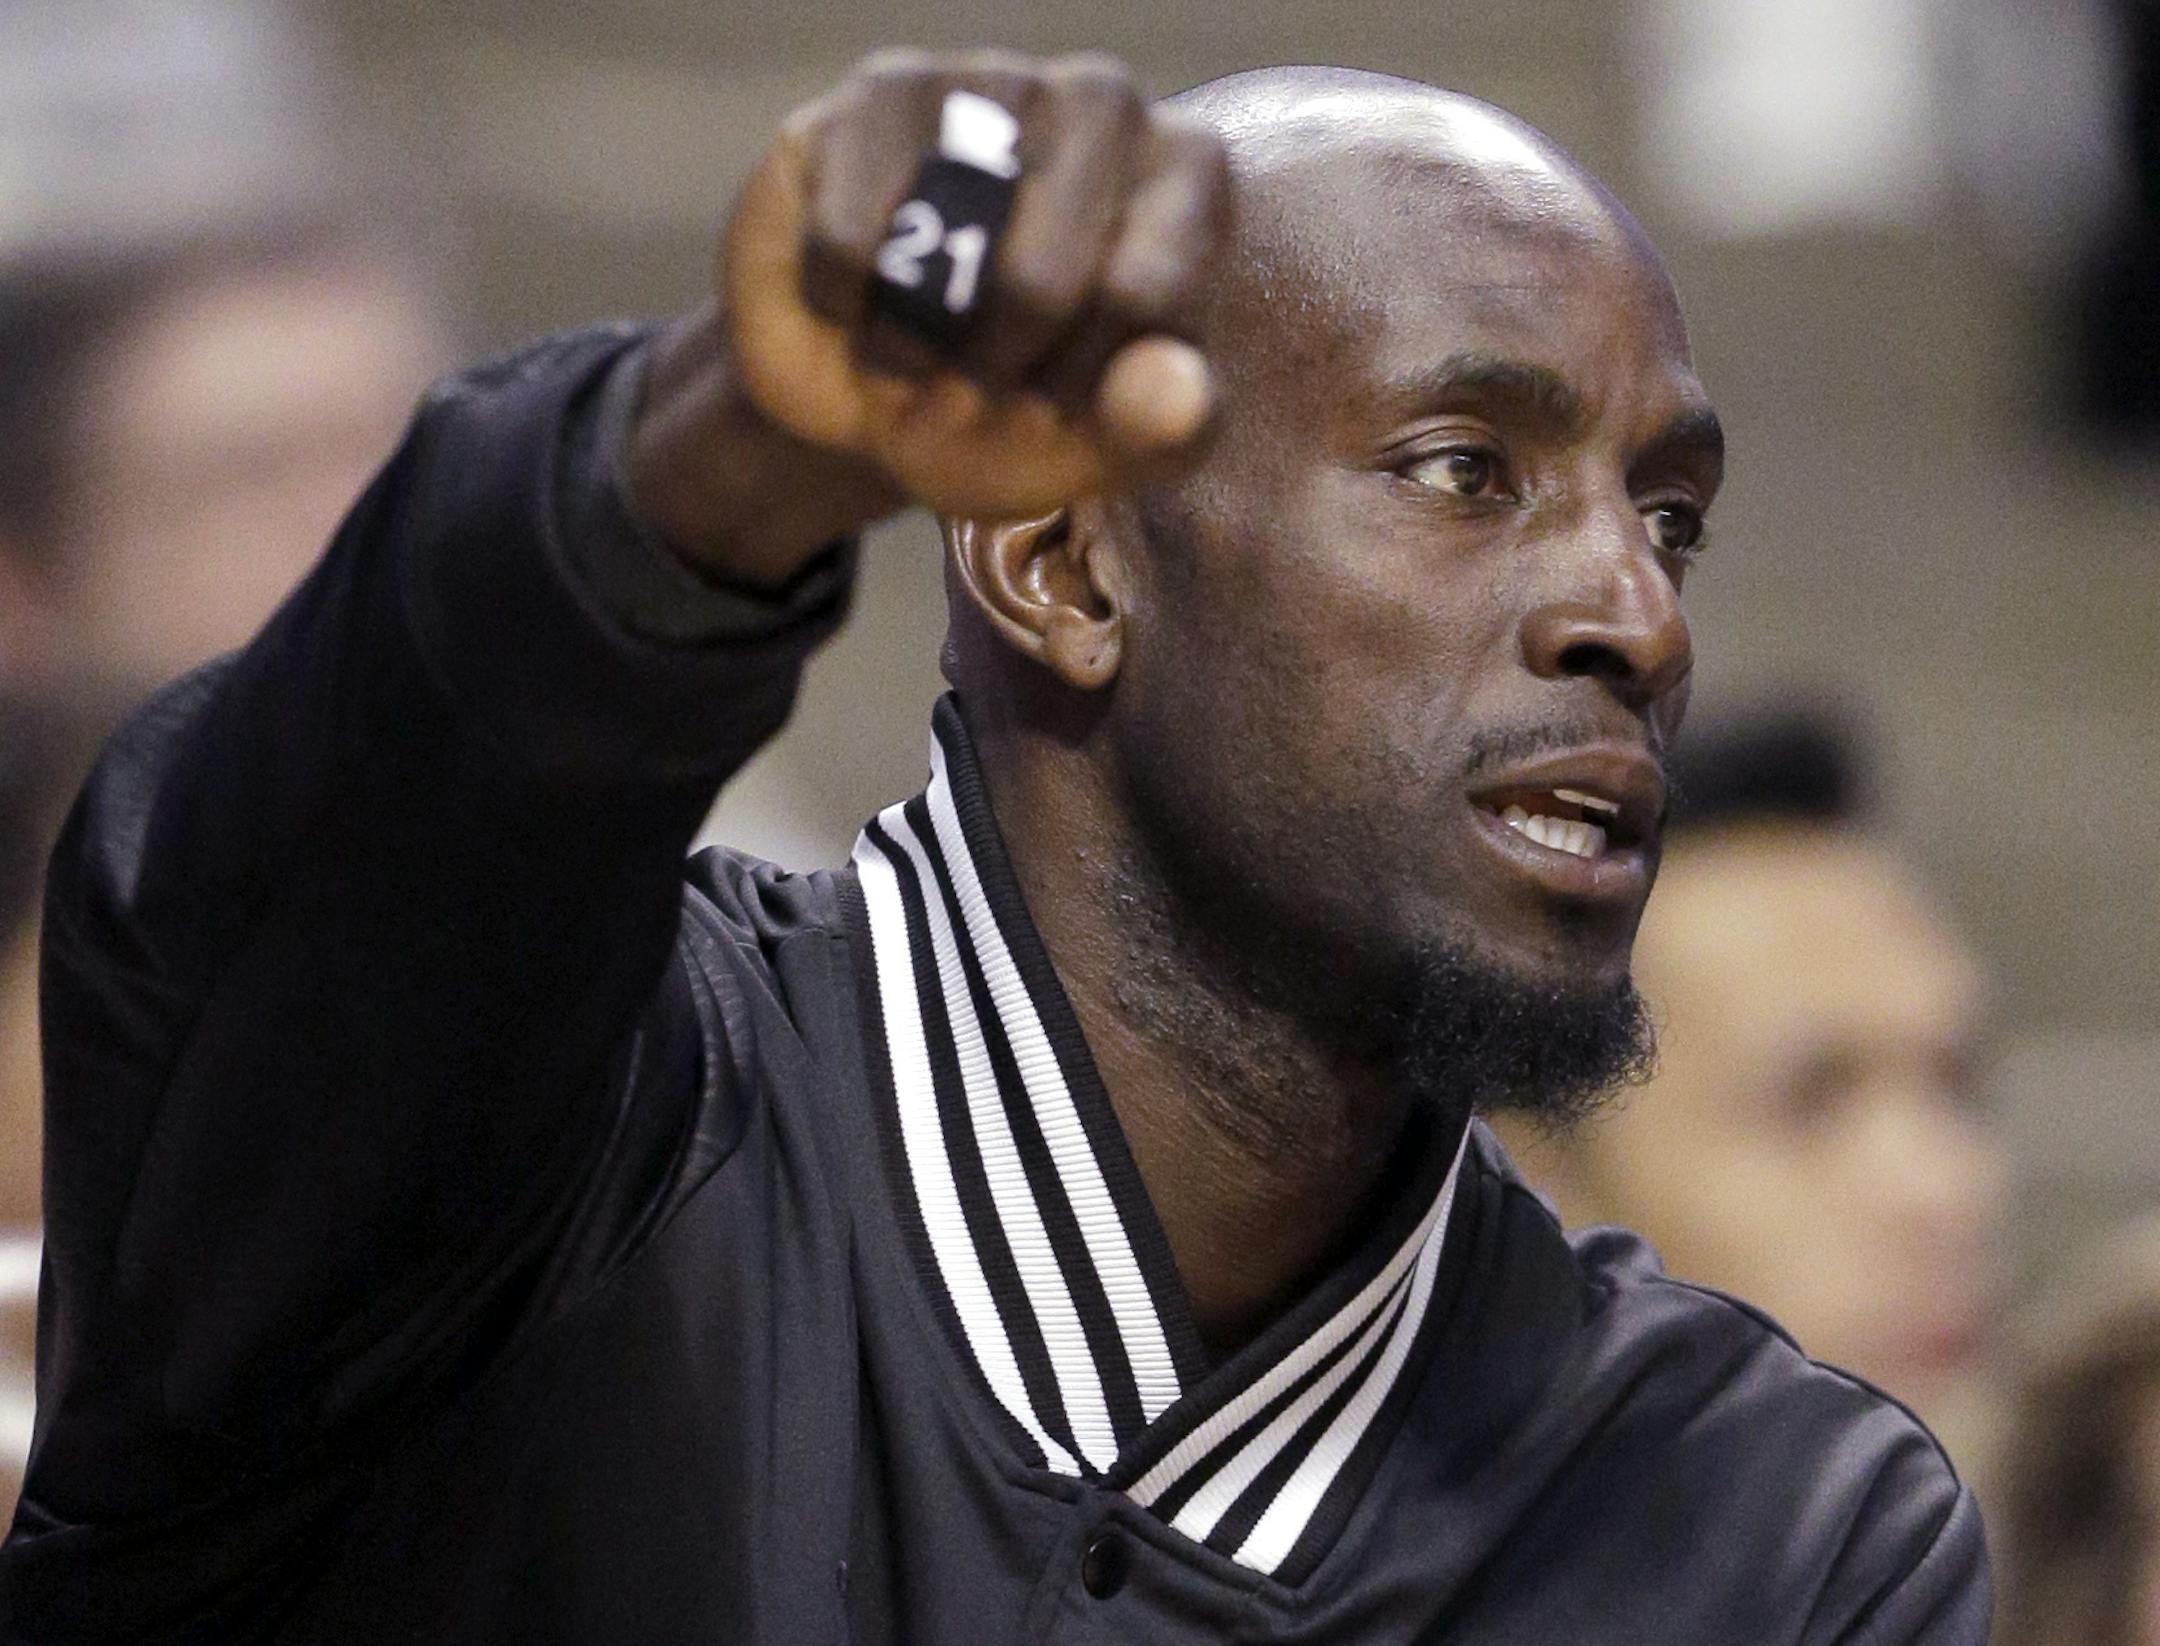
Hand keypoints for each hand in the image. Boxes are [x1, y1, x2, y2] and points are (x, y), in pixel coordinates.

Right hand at [723, 49, 1230, 520]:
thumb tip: (1170, 397)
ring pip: (945, 247)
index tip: (1058, 405)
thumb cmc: (1027, 407)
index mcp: (1188, 173)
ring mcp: (989, 81)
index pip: (1139, 299)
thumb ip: (1166, 430)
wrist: (888, 394)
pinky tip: (857, 301)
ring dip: (914, 345)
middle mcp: (1103, 104)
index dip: (1077, 389)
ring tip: (917, 355)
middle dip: (990, 375)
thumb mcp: (1111, 450)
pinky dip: (841, 310)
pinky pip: (847, 240)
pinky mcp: (877, 94)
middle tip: (971, 392)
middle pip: (1039, 282)